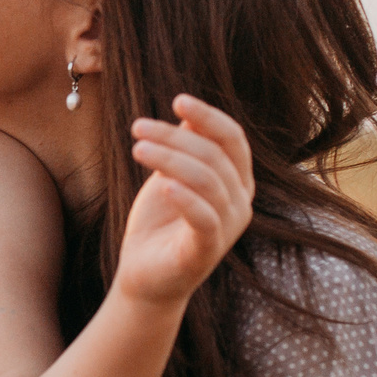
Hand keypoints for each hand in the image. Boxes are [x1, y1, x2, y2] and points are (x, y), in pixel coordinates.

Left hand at [114, 94, 253, 306]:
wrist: (144, 276)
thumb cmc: (159, 222)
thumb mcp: (170, 176)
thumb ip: (184, 148)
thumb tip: (189, 116)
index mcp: (236, 180)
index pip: (232, 139)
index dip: (208, 117)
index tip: (177, 101)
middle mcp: (240, 202)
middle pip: (215, 156)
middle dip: (175, 137)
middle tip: (137, 127)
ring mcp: (227, 228)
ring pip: (207, 181)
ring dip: (169, 159)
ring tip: (136, 148)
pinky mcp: (206, 251)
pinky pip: (204, 219)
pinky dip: (186, 199)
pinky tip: (163, 186)